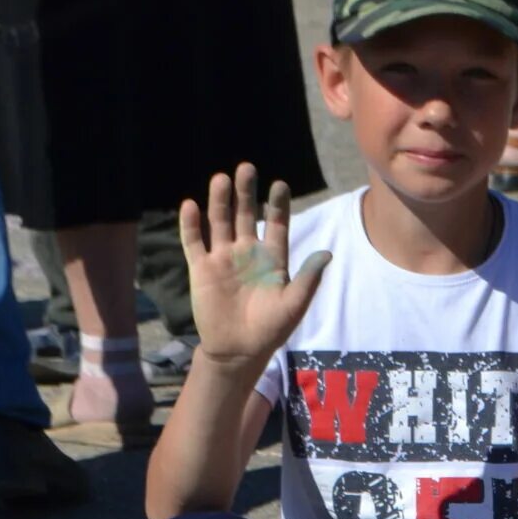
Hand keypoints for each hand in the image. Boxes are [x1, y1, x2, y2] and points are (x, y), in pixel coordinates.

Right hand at [177, 164, 332, 378]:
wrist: (238, 350)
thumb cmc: (271, 329)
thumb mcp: (293, 305)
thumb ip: (308, 279)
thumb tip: (327, 253)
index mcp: (272, 258)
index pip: (277, 224)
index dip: (278, 205)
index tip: (280, 184)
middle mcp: (247, 252)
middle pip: (246, 215)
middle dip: (246, 193)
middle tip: (247, 168)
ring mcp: (223, 258)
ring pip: (220, 222)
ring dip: (220, 201)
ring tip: (221, 179)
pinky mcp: (201, 268)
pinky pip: (194, 242)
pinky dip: (191, 224)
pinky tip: (190, 206)